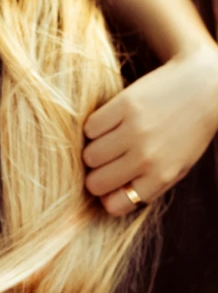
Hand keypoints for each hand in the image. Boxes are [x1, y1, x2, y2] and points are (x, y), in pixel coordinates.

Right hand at [82, 43, 217, 215]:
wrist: (204, 86)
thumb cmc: (188, 132)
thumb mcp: (177, 167)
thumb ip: (146, 187)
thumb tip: (106, 199)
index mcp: (161, 176)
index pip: (114, 205)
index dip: (109, 195)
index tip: (112, 184)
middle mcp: (147, 157)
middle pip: (96, 183)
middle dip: (97, 175)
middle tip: (107, 162)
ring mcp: (135, 130)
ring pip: (89, 156)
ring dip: (94, 150)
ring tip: (109, 141)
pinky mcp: (125, 104)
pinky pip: (90, 128)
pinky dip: (95, 127)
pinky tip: (110, 122)